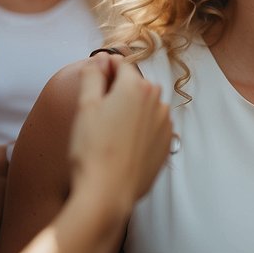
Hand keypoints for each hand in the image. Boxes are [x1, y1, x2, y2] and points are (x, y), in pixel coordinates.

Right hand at [69, 58, 170, 216]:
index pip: (120, 63)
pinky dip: (139, 131)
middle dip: (117, 91)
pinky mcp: (167, 145)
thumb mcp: (85, 107)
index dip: (104, 69)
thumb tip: (100, 58)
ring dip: (130, 111)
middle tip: (96, 113)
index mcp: (137, 87)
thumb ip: (93, 76)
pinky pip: (152, 128)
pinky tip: (122, 146)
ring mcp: (165, 124)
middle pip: (134, 85)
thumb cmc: (92, 150)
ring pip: (144, 107)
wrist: (107, 194)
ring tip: (109, 133)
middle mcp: (157, 101)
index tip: (93, 80)